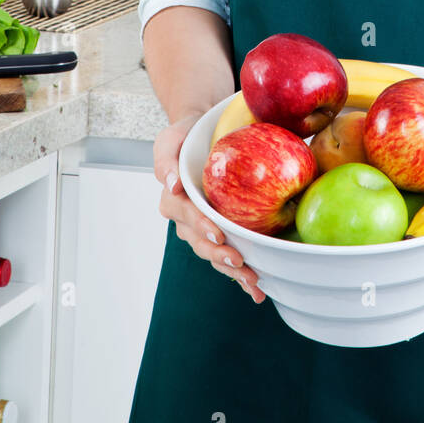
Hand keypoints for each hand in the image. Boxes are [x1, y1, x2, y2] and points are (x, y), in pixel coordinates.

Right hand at [152, 112, 264, 302]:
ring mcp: (203, 229)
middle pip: (200, 242)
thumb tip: (171, 184)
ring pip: (214, 253)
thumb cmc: (186, 135)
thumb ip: (166, 160)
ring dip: (232, 271)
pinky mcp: (220, 232)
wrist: (202, 133)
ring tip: (253, 281)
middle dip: (219, 255)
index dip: (201, 226)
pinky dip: (241, 275)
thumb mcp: (170, 138)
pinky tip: (258, 289)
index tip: (217, 232)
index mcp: (173, 200)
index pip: (186, 215)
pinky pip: (228, 254)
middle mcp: (186, 220)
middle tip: (239, 261)